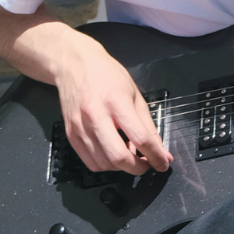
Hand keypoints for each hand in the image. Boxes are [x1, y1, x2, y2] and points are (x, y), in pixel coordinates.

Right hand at [53, 35, 171, 174]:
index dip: (155, 156)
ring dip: (121, 168)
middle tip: (148, 165)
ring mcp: (79, 127)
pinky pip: (89, 161)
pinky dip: (105, 165)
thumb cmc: (108, 76)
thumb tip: (162, 152)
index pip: (140, 137)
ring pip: (103, 163)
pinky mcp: (70, 135)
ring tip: (131, 157)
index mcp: (117, 102)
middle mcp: (95, 116)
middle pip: (118, 156)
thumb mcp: (135, 95)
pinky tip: (113, 156)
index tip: (163, 164)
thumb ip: (148, 125)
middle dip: (137, 168)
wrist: (74, 65)